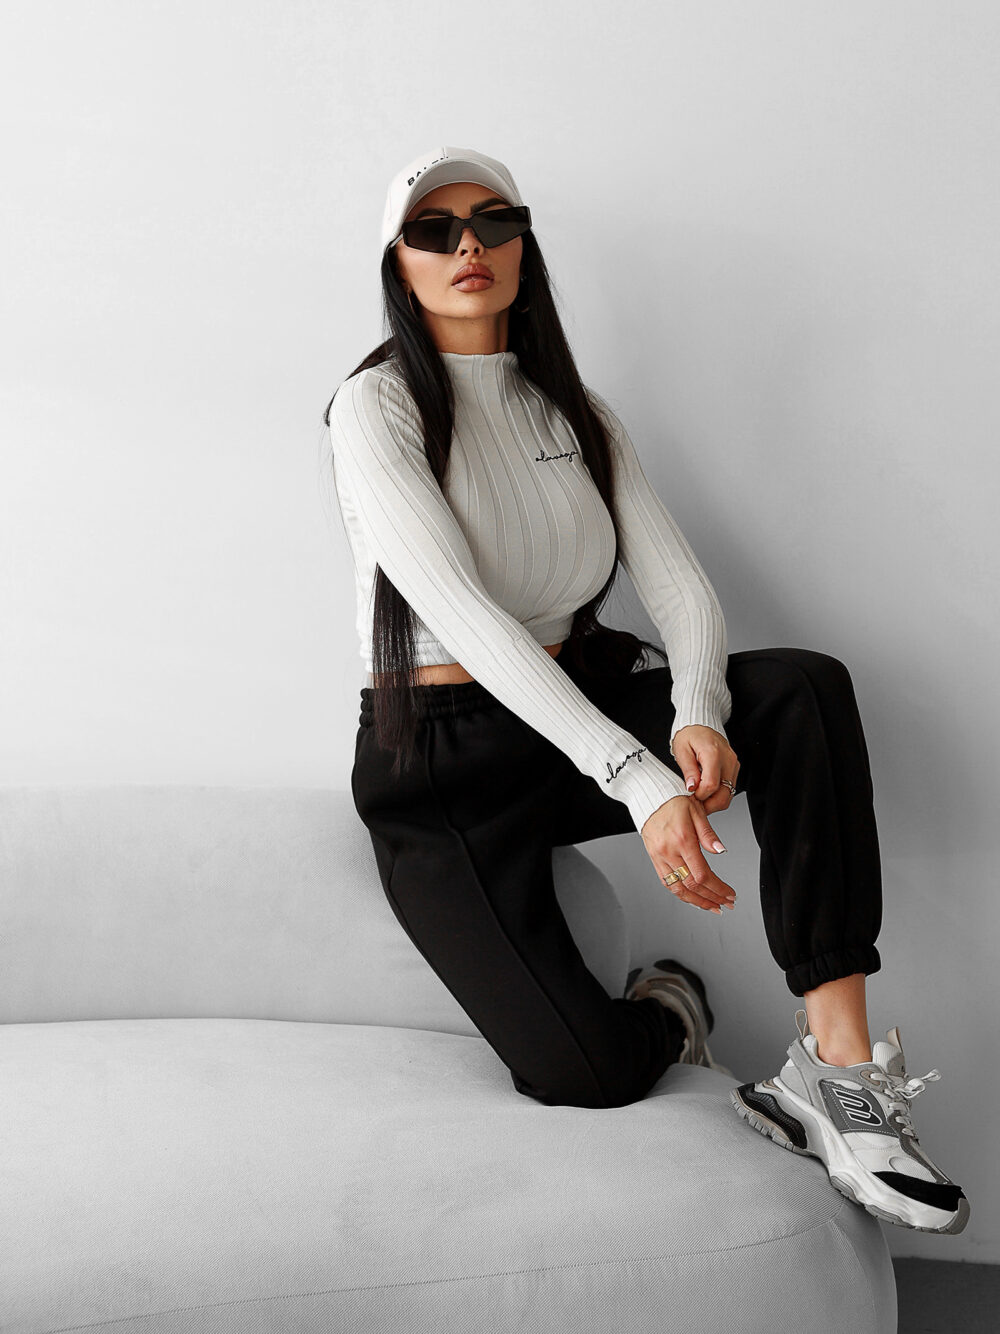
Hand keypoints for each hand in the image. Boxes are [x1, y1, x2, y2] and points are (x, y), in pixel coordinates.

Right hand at [640, 794, 737, 913]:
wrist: (649, 797)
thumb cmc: (673, 801)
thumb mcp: (697, 812)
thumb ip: (709, 835)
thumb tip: (721, 851)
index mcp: (682, 840)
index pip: (702, 875)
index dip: (718, 889)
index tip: (730, 894)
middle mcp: (669, 852)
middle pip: (692, 886)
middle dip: (712, 898)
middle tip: (726, 904)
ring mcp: (660, 857)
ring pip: (678, 889)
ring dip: (697, 902)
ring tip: (712, 906)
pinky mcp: (654, 859)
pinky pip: (667, 883)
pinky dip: (681, 894)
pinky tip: (693, 897)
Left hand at [672, 725, 740, 815]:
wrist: (700, 724)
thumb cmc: (690, 735)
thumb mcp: (682, 750)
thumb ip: (688, 770)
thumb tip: (692, 787)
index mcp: (713, 754)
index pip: (711, 785)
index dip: (700, 795)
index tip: (690, 795)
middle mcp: (728, 760)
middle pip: (724, 794)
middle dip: (709, 804)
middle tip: (695, 803)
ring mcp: (733, 764)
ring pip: (729, 794)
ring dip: (714, 801)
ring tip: (699, 797)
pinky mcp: (734, 768)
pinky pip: (730, 788)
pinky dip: (719, 795)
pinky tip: (707, 792)